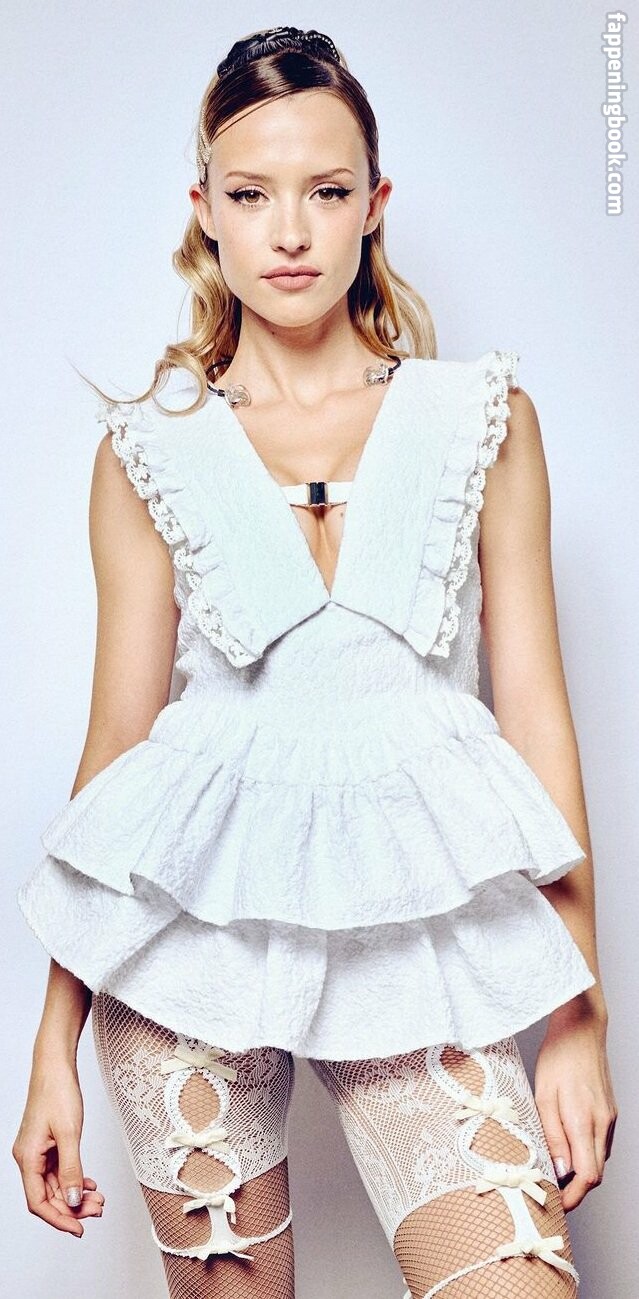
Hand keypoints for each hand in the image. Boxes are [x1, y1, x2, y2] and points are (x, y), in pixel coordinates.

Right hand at [13, 1055, 105, 1236]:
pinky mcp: (46, 1144)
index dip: (59, 1219)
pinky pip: (59, 1171)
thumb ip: (71, 1169)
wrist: (55, 1065)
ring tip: (99, 1199)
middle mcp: (28, 1158)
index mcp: (27, 1158)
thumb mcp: (69, 1133)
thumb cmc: (58, 1091)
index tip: (80, 1229)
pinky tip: (89, 1184)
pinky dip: (74, 1180)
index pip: (39, 1202)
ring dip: (76, 1195)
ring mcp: (37, 1152)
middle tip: (98, 1210)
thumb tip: (72, 1201)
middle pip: (48, 1196)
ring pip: (56, 1184)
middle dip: (72, 1207)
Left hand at [534, 993, 617, 1211]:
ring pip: (599, 1158)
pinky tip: (568, 1146)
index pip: (588, 1176)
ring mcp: (609, 1118)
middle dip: (576, 1189)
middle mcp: (602, 1123)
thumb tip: (559, 1170)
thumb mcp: (543, 1097)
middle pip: (596, 1173)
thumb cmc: (557, 1058)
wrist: (581, 1030)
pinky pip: (601, 1143)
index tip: (558, 1204)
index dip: (574, 1196)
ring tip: (555, 1170)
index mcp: (584, 1121)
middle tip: (552, 1192)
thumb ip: (552, 1135)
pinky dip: (587, 1153)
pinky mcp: (609, 1112)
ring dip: (581, 1171)